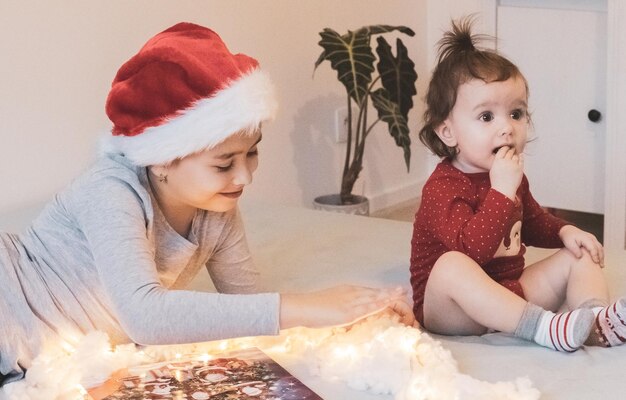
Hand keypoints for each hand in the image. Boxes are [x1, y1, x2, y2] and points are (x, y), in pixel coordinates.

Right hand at [279, 285, 415, 328]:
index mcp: (346, 290)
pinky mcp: (348, 312)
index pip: (368, 291)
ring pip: (373, 298)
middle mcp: (350, 293)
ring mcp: (350, 302)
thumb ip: (341, 306)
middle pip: (374, 292)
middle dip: (389, 291)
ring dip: (388, 296)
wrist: (302, 307)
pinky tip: (387, 303)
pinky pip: (367, 308)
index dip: (381, 291)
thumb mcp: (330, 303)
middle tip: (404, 289)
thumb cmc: (312, 307)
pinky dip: (378, 305)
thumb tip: (345, 311)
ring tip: (401, 294)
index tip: (392, 290)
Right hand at [490, 146, 523, 199]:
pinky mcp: (520, 168)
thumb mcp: (493, 169)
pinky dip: (521, 157)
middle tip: (511, 150)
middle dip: (511, 150)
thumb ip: (497, 161)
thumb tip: (503, 153)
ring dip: (515, 154)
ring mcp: (513, 165)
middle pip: (510, 151)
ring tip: (514, 155)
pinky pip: (521, 160)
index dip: (505, 148)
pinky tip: (520, 156)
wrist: (503, 190)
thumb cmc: (497, 181)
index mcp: (497, 161)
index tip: (506, 148)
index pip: (502, 150)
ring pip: (516, 155)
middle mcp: (505, 161)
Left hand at [559, 224, 603, 266]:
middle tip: (601, 266)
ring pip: (600, 248)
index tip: (595, 262)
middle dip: (601, 257)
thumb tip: (580, 257)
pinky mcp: (593, 241)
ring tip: (601, 265)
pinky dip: (600, 254)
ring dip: (602, 257)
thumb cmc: (568, 237)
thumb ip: (575, 250)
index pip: (593, 247)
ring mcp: (593, 239)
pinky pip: (599, 248)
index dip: (595, 255)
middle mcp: (591, 237)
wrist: (568, 231)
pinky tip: (599, 261)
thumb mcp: (569, 243)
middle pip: (599, 248)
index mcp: (585, 238)